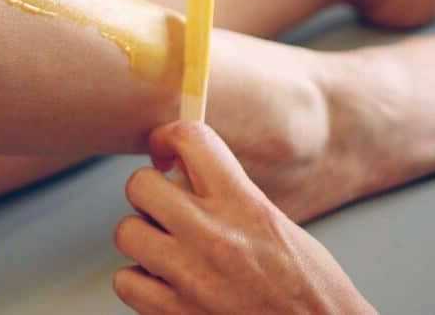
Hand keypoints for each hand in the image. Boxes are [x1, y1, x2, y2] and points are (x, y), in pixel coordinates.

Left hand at [113, 122, 374, 313]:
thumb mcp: (274, 225)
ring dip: (142, 240)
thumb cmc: (308, 289)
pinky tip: (167, 286)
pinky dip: (140, 284)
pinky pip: (126, 282)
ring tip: (168, 252)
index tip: (167, 151)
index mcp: (244, 205)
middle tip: (164, 207)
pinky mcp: (173, 314)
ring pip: (126, 232)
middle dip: (148, 192)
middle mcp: (213, 236)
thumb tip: (180, 174)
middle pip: (140, 184)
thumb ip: (229, 196)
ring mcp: (190, 277)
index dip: (169, 137)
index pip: (190, 140)